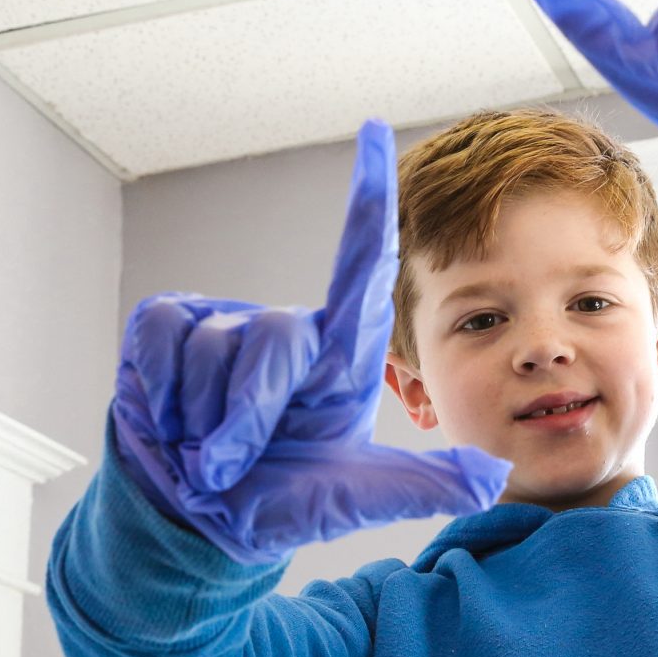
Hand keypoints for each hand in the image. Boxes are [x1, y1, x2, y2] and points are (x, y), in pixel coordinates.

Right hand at [110, 121, 511, 562]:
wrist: (193, 525)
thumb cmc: (277, 502)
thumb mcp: (354, 499)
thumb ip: (422, 486)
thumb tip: (493, 479)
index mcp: (339, 355)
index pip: (361, 262)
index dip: (367, 198)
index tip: (379, 132)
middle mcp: (287, 329)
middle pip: (277, 341)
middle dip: (250, 420)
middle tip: (234, 466)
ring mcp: (223, 323)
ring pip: (215, 351)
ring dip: (206, 421)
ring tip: (207, 448)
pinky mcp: (164, 327)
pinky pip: (164, 345)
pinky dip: (164, 400)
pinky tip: (171, 424)